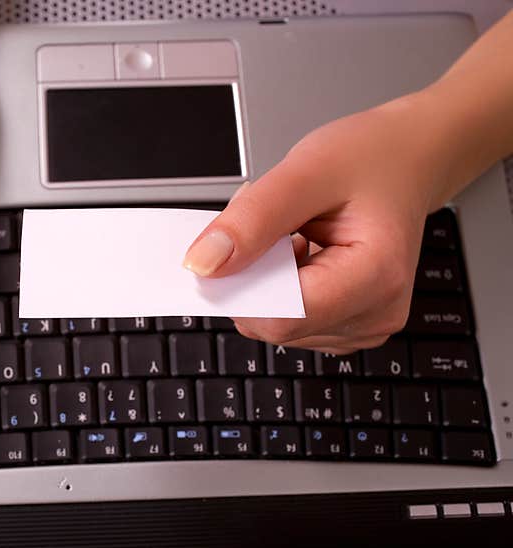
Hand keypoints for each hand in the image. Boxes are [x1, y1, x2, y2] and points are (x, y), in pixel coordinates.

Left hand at [183, 94, 447, 353]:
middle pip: (275, 325)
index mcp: (377, 278)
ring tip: (294, 235)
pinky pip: (288, 320)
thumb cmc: (371, 158)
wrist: (409, 158)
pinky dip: (278, 286)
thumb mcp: (305, 171)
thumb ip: (251, 221)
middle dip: (253, 277)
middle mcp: (375, 315)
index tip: (222, 252)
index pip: (282, 317)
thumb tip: (203, 266)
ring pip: (275, 324)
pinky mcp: (347, 325)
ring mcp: (362, 326)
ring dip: (265, 280)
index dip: (240, 288)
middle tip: (272, 227)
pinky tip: (298, 253)